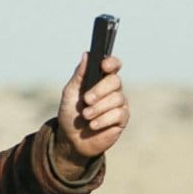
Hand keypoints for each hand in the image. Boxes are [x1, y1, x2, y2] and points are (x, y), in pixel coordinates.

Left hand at [54, 53, 129, 177]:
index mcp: (100, 80)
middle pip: (115, 81)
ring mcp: (119, 104)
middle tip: (86, 100)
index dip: (111, 63)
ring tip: (86, 116)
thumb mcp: (70, 93)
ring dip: (98, 108)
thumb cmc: (70, 113)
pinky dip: (103, 120)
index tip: (104, 65)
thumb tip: (86, 54)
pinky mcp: (122, 119)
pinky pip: (118, 114)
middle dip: (100, 90)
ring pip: (117, 99)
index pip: (113, 65)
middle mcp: (112, 90)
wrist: (71, 139)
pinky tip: (93, 125)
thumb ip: (79, 75)